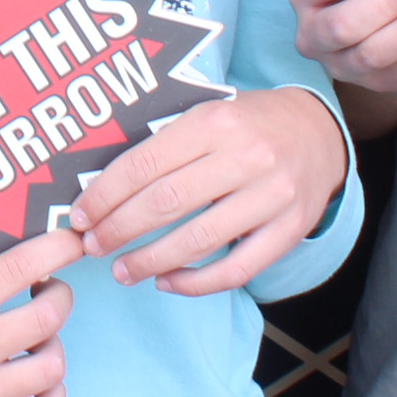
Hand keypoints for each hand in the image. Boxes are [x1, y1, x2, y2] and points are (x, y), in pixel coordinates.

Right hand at [0, 227, 81, 396]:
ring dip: (52, 345)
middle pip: (47, 319)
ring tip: (36, 338)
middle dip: (58, 297)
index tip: (70, 243)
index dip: (57, 249)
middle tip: (50, 291)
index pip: (20, 267)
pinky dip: (53, 396)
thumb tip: (32, 241)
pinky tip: (40, 380)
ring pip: (51, 367)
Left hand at [67, 86, 349, 294]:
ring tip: (122, 271)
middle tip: (92, 246)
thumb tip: (100, 186)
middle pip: (166, 203)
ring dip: (150, 261)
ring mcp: (272, 196)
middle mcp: (246, 156)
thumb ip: (164, 143)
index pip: (144, 164)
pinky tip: (166, 282)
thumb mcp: (206, 113)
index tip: (79, 215)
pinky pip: (236, 269)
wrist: (317, 132)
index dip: (104, 195)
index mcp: (215, 121)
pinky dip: (195, 283)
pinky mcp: (290, 230)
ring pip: (198, 240)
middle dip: (119, 230)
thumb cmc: (246, 124)